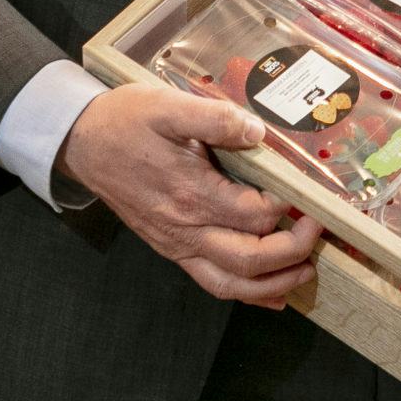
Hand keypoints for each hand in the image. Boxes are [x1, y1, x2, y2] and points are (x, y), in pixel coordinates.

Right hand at [59, 81, 322, 309]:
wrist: (83, 142)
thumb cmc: (127, 121)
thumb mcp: (169, 106)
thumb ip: (216, 119)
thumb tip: (258, 132)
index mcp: (190, 193)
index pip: (254, 215)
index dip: (287, 209)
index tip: (308, 194)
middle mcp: (184, 228)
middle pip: (248, 259)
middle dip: (292, 252)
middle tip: (317, 230)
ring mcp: (176, 244)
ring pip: (229, 283)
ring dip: (272, 284)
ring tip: (305, 272)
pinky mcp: (171, 248)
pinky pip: (210, 282)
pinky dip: (244, 293)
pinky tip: (271, 294)